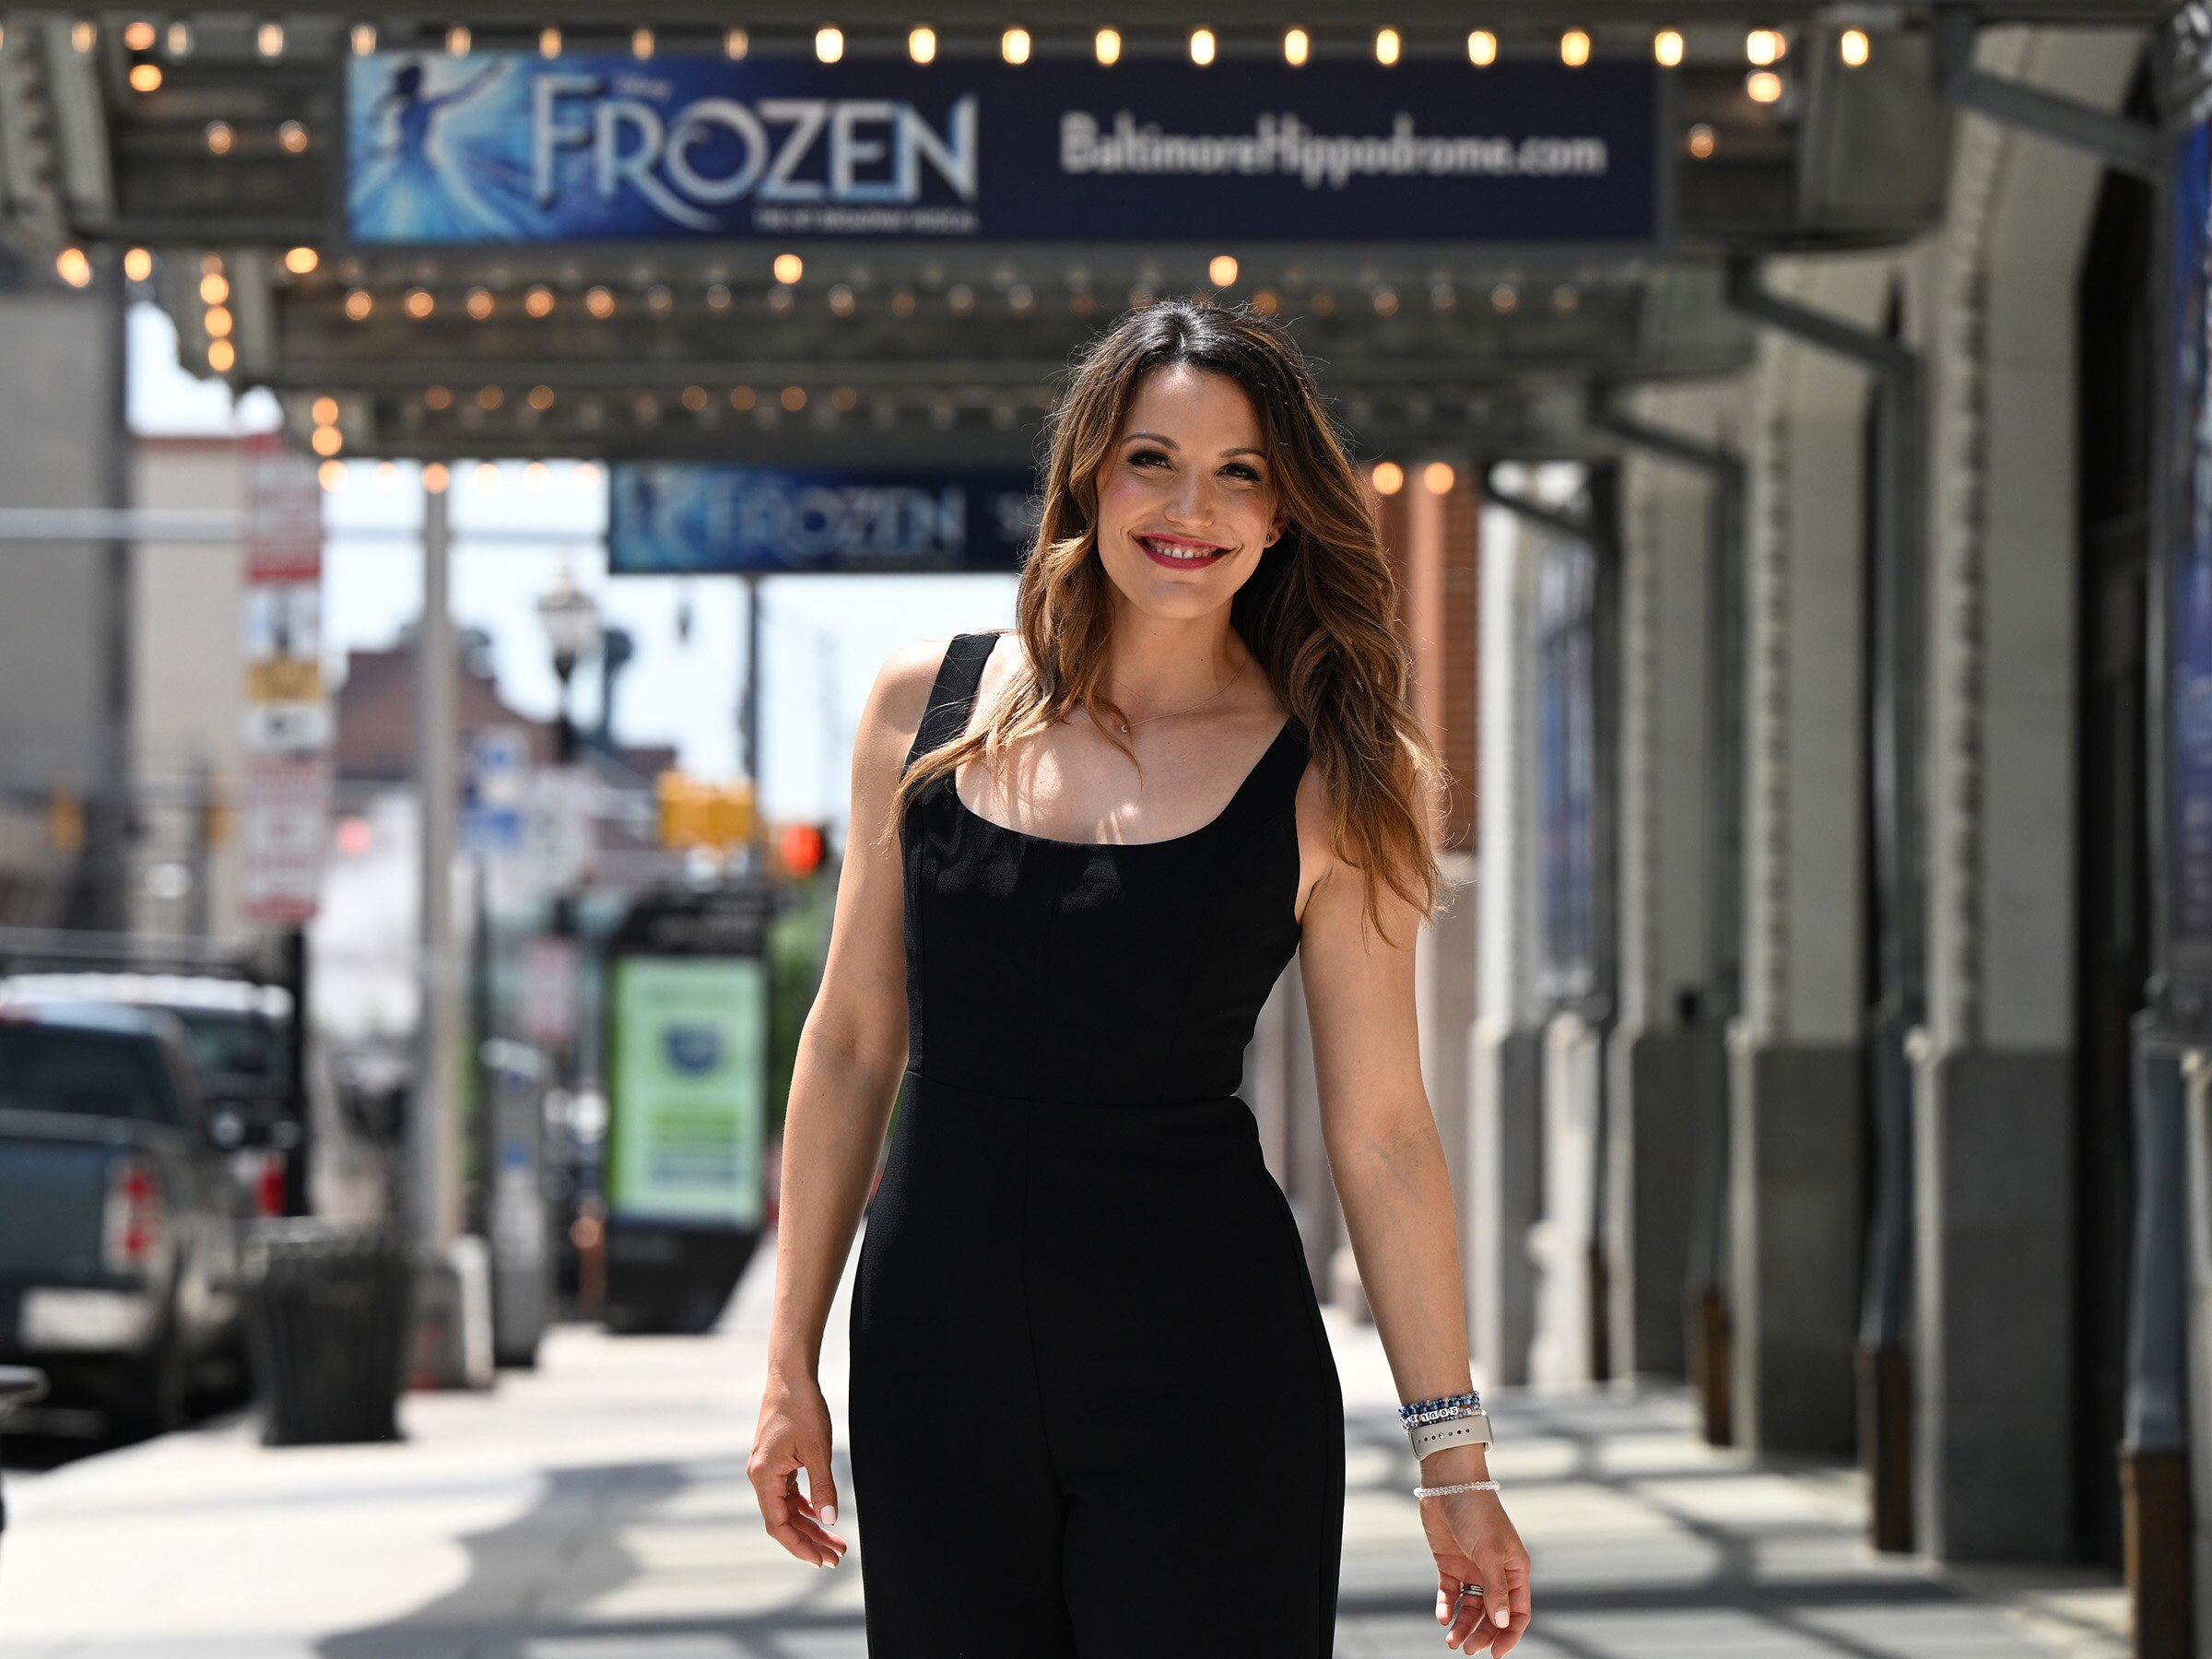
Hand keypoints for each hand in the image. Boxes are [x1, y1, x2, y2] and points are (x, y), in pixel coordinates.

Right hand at [748, 1368, 848, 1566]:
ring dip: (810, 1525)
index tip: (821, 1560)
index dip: (800, 1546)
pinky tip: (820, 1515)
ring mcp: (766, 1468)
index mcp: (764, 1476)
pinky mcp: (775, 1461)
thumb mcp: (818, 1450)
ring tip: (835, 1540)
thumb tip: (830, 1521)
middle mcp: (760, 1476)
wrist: (790, 1376)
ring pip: (787, 1508)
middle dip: (810, 1540)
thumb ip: (823, 1487)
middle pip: (784, 1520)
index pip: (778, 1525)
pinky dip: (804, 1506)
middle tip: (837, 1556)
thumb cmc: (802, 1408)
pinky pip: (788, 1493)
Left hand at [1423, 1484, 1530, 1653]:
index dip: (1510, 1634)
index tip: (1495, 1654)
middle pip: (1493, 1614)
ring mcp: (1472, 1568)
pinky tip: (1442, 1617)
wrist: (1448, 1483)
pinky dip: (1447, 1606)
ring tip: (1451, 1641)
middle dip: (1482, 1633)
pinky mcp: (1450, 1563)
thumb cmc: (1476, 1512)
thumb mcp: (1489, 1552)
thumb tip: (1504, 1622)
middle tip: (1466, 1649)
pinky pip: (1450, 1592)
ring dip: (1463, 1625)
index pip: (1519, 1611)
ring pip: (1471, 1607)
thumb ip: (1496, 1589)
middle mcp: (1496, 1571)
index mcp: (1515, 1569)